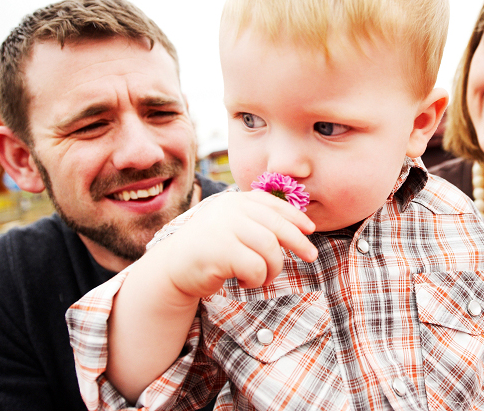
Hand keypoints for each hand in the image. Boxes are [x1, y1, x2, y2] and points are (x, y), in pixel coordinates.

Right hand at [160, 191, 316, 298]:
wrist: (172, 269)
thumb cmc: (208, 250)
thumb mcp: (231, 227)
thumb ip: (255, 222)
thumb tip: (298, 226)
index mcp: (234, 201)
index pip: (271, 203)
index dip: (294, 216)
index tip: (310, 229)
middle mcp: (229, 210)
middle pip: (276, 225)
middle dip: (298, 242)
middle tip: (311, 256)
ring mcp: (223, 228)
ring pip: (269, 248)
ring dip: (273, 268)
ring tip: (262, 277)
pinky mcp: (220, 251)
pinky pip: (256, 267)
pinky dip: (257, 279)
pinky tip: (245, 282)